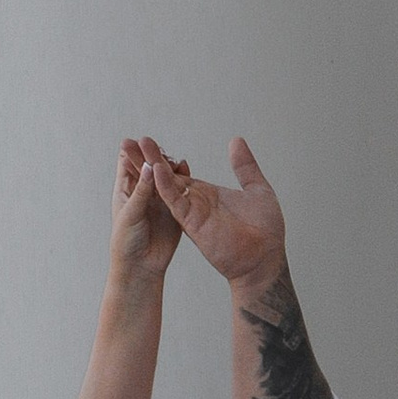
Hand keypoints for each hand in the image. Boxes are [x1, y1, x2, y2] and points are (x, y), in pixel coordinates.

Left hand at [110, 136, 183, 284]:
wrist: (142, 267)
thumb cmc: (126, 243)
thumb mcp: (131, 213)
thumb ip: (142, 190)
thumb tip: (150, 166)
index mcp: (126, 190)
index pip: (128, 163)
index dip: (133, 151)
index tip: (139, 142)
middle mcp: (143, 191)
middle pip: (150, 165)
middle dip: (155, 155)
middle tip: (161, 149)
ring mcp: (159, 198)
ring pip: (165, 174)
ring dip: (169, 165)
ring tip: (174, 160)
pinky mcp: (174, 207)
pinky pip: (179, 188)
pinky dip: (182, 177)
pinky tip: (185, 168)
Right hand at [142, 133, 287, 293]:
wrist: (265, 258)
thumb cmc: (265, 230)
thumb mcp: (256, 188)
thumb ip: (244, 165)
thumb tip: (236, 141)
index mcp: (207, 194)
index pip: (179, 174)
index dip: (164, 159)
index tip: (147, 143)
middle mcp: (196, 203)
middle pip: (166, 177)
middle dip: (149, 159)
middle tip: (132, 141)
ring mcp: (193, 213)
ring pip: (166, 187)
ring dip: (151, 168)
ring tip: (136, 149)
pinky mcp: (193, 223)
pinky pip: (175, 202)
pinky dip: (165, 186)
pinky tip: (156, 170)